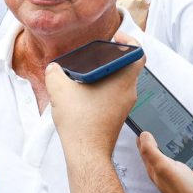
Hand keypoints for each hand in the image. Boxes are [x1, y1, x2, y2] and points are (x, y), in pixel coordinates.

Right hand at [47, 33, 142, 157]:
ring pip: (121, 81)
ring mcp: (125, 105)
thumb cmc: (81, 123)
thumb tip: (54, 68)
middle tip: (95, 54)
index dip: (129, 40)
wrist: (87, 154)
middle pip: (128, 65)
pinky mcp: (118, 116)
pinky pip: (115, 95)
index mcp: (123, 80)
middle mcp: (129, 92)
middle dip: (112, 57)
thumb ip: (55, 72)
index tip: (115, 38)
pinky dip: (103, 89)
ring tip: (85, 74)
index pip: (138, 53)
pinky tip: (84, 93)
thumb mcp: (60, 90)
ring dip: (106, 74)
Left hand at [137, 124, 192, 192]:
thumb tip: (143, 135)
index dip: (148, 134)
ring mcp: (188, 173)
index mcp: (158, 168)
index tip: (151, 119)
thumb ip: (152, 151)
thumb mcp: (163, 168)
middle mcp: (171, 170)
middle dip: (179, 132)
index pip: (149, 148)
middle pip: (174, 146)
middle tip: (185, 118)